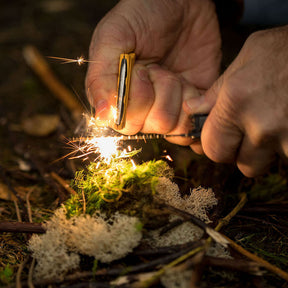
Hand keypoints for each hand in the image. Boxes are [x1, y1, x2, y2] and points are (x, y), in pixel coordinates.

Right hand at [86, 0, 220, 144]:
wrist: (182, 2)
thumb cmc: (143, 16)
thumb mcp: (113, 37)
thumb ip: (102, 78)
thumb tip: (102, 116)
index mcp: (118, 97)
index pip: (126, 123)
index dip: (137, 100)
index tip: (141, 70)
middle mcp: (142, 108)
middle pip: (153, 126)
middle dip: (159, 94)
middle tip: (158, 69)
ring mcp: (168, 108)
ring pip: (174, 125)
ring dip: (177, 94)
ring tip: (174, 73)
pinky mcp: (192, 106)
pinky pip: (194, 124)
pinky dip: (196, 105)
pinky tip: (190, 85)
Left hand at [184, 26, 287, 175]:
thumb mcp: (248, 57)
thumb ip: (216, 90)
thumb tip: (192, 110)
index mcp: (236, 103)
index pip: (213, 149)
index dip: (217, 146)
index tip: (223, 138)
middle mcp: (261, 127)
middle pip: (242, 165)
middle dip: (242, 154)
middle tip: (249, 135)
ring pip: (269, 164)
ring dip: (268, 151)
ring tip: (275, 123)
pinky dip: (286, 147)